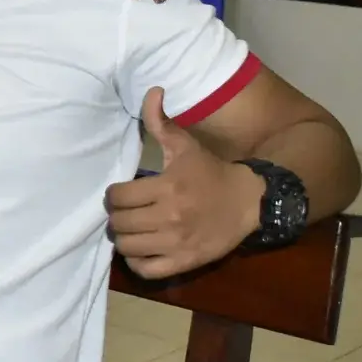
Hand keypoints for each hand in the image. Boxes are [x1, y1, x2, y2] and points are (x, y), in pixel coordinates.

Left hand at [106, 88, 262, 278]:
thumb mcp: (185, 145)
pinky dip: (137, 262)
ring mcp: (177, 243)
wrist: (248, 202)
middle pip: (119, 223)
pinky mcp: (185, 262)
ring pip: (128, 248)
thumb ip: (161, 121)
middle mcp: (170, 217)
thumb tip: (153, 90)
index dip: (114, 194)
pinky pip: (146, 270)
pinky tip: (142, 249)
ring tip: (132, 229)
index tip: (121, 192)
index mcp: (168, 186)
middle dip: (117, 216)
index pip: (118, 196)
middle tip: (124, 211)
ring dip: (124, 238)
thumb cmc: (210, 172)